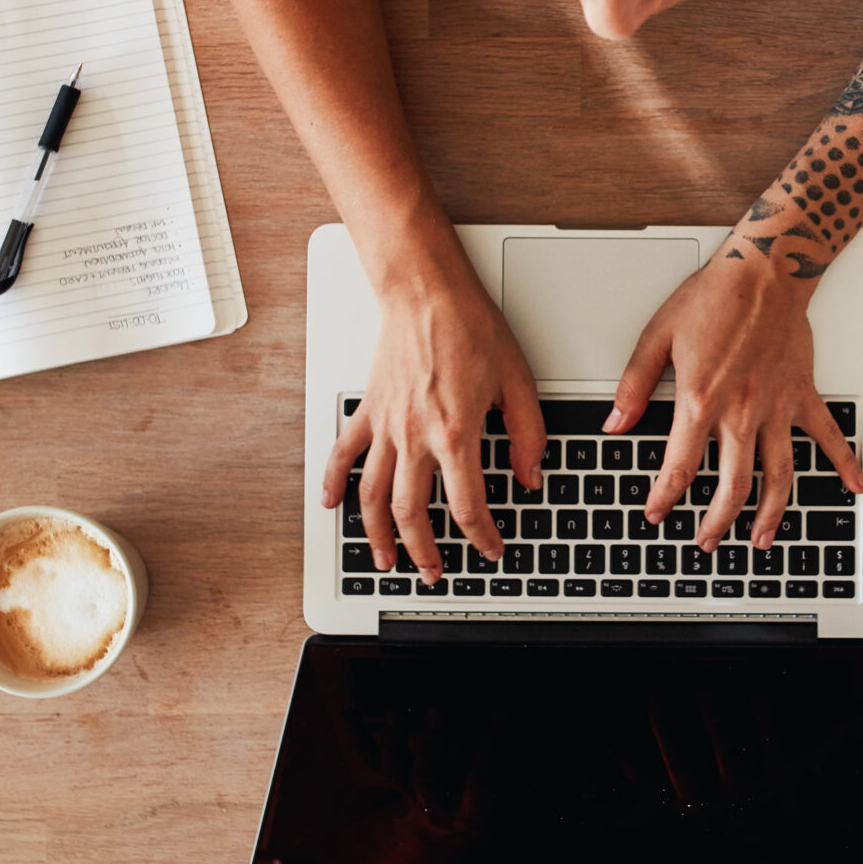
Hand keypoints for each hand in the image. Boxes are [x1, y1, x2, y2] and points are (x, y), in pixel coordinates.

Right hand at [319, 258, 545, 583]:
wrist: (426, 292)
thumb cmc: (469, 327)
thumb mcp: (518, 382)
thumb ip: (528, 435)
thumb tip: (529, 475)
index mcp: (456, 433)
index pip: (467, 505)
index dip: (482, 536)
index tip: (491, 548)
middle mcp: (415, 436)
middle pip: (412, 512)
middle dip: (424, 551)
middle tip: (436, 570)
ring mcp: (386, 426)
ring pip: (373, 495)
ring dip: (378, 534)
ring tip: (386, 559)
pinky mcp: (368, 411)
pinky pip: (344, 454)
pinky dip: (334, 483)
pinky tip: (332, 505)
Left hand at [609, 252, 862, 551]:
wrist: (766, 270)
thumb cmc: (715, 296)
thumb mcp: (657, 337)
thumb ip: (634, 386)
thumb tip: (616, 423)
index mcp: (701, 402)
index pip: (679, 468)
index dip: (664, 498)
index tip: (656, 514)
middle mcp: (741, 413)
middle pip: (732, 486)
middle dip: (717, 522)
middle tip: (706, 540)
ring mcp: (776, 408)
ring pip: (778, 476)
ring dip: (771, 514)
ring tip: (762, 539)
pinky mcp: (802, 395)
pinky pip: (828, 436)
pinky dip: (845, 463)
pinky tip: (855, 487)